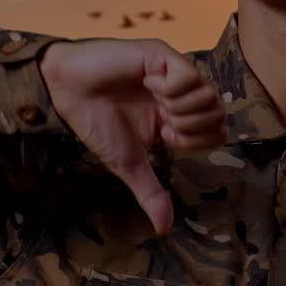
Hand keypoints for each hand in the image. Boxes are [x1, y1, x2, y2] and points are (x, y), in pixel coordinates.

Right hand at [38, 38, 225, 235]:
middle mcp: (181, 94)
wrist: (67, 92)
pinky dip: (170, 87)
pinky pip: (188, 75)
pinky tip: (147, 82)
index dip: (196, 140)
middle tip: (163, 121)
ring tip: (154, 100)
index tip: (166, 136)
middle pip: (219, 113)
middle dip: (191, 126)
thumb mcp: (129, 164)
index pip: (217, 130)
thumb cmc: (96, 122)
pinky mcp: (162, 55)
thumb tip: (165, 230)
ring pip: (208, 94)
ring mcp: (173, 72)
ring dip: (180, 107)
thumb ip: (151, 193)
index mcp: (177, 116)